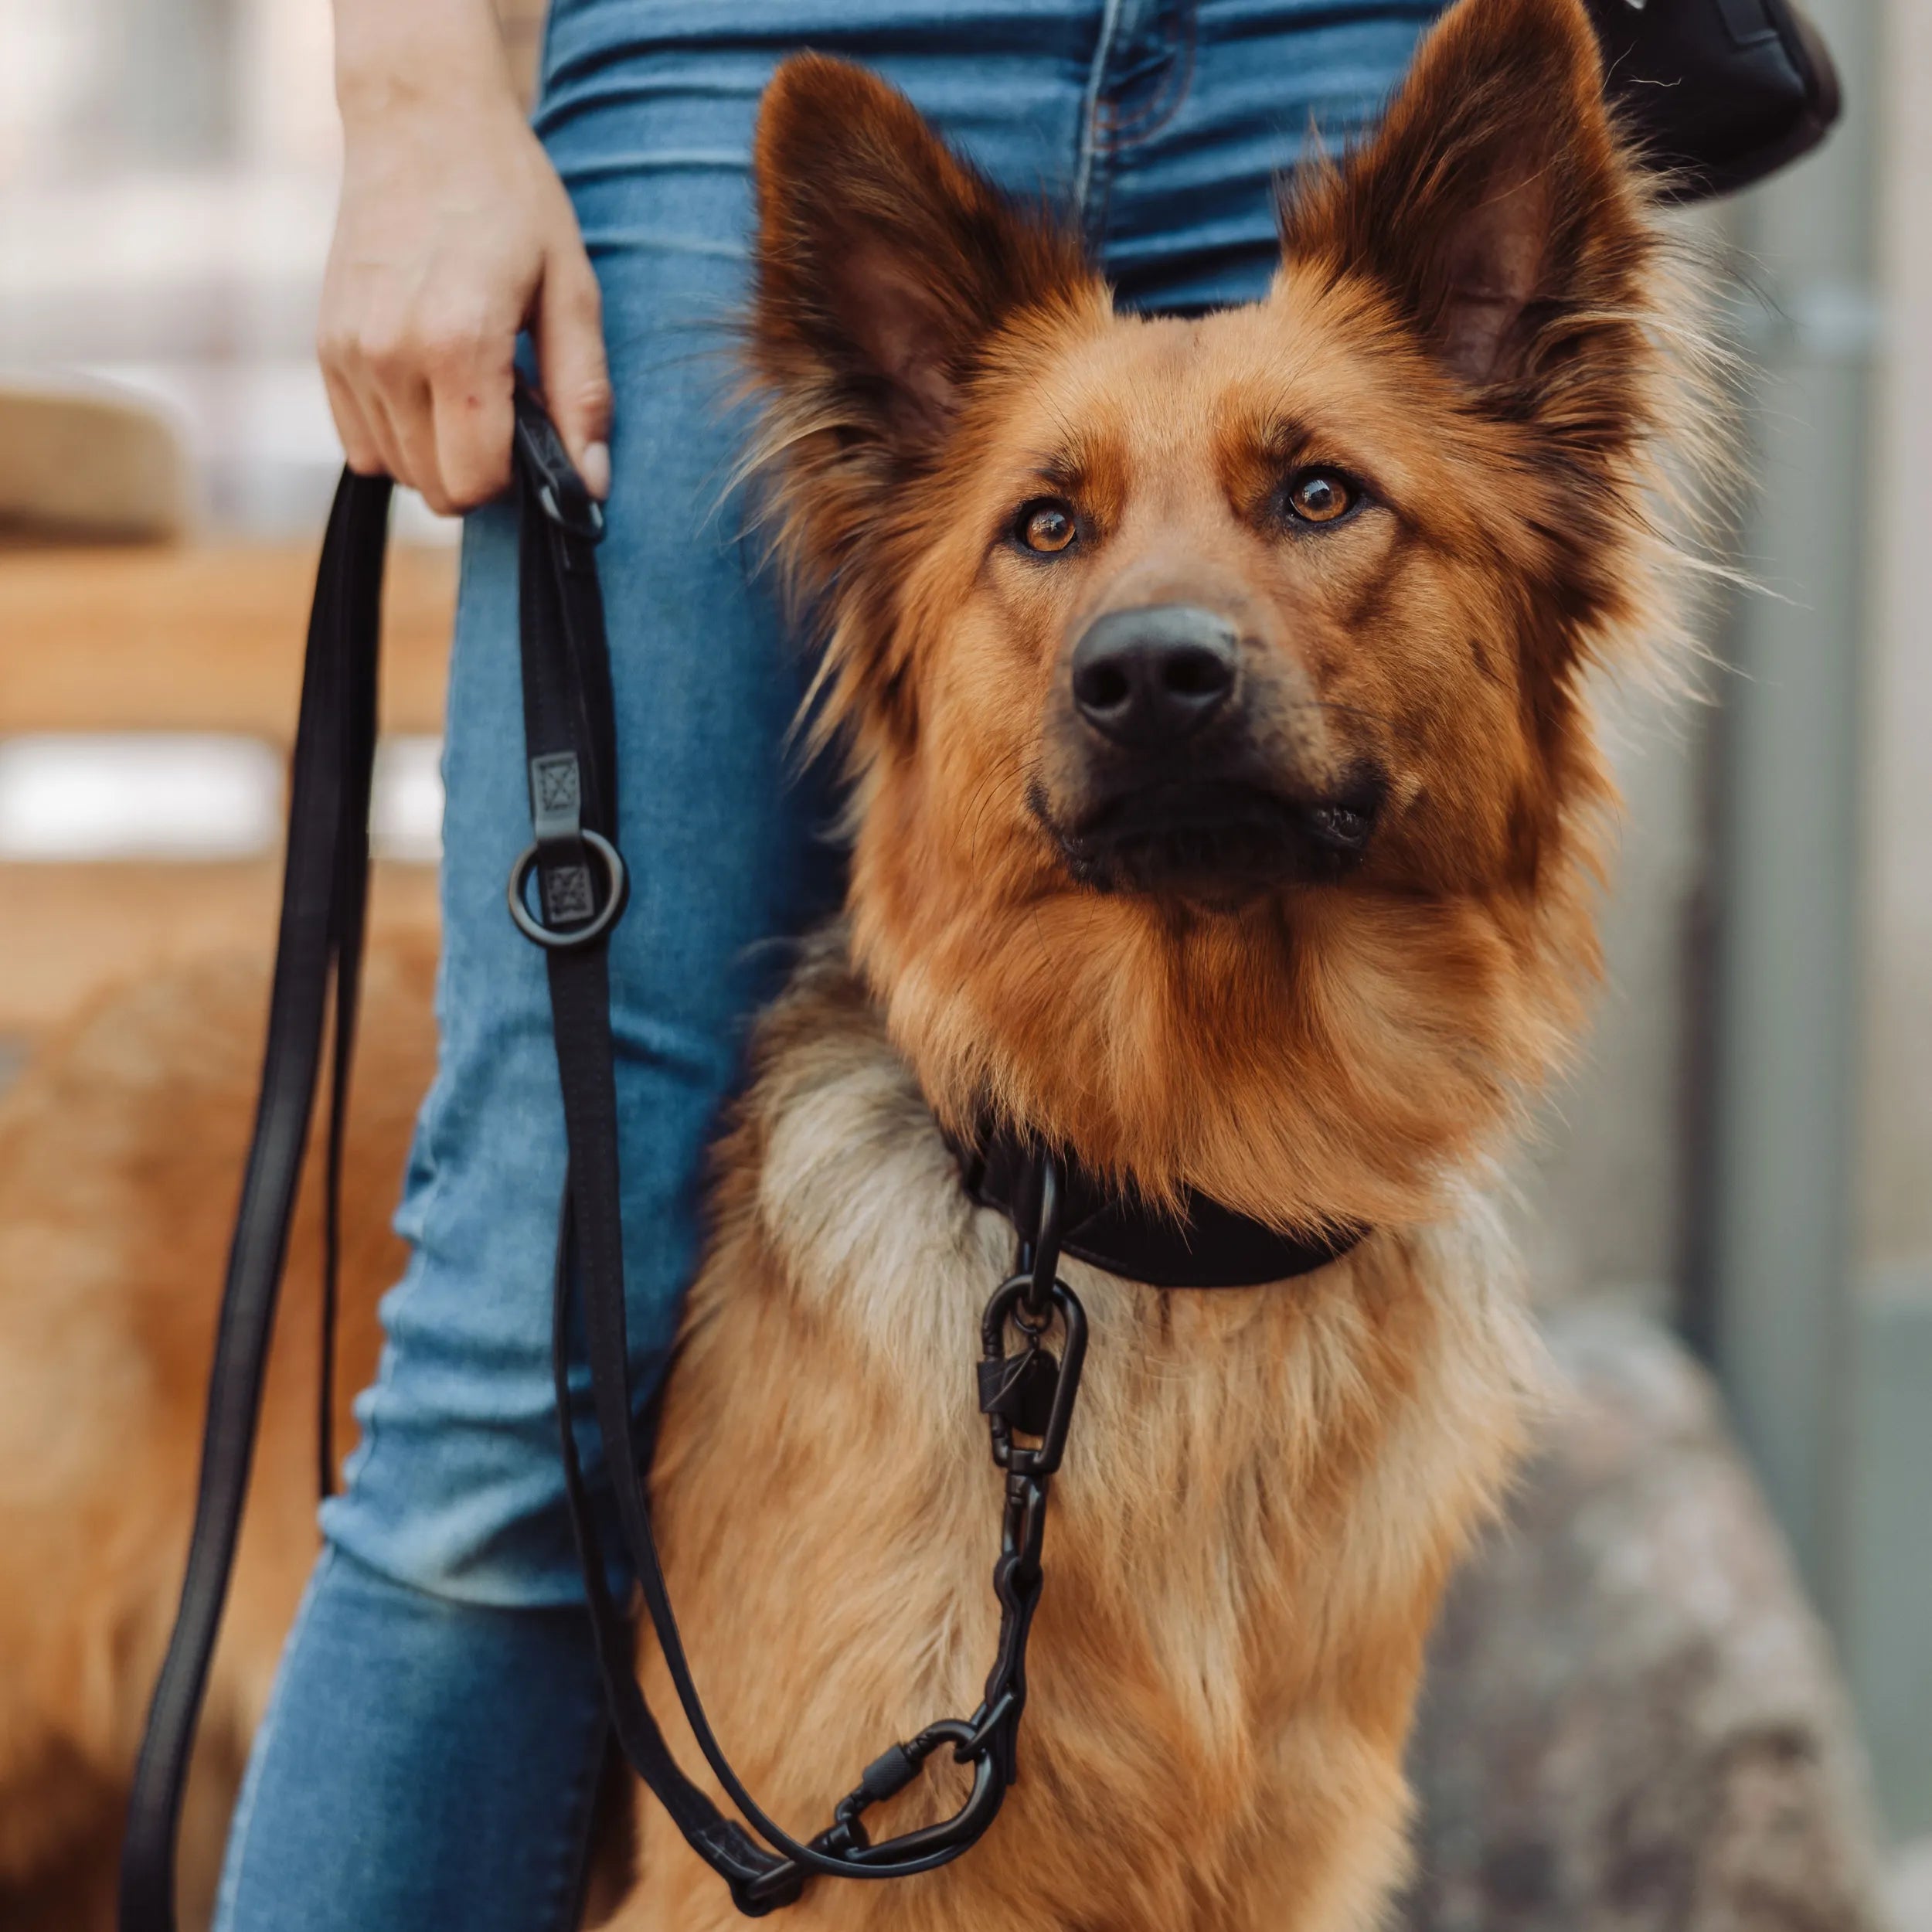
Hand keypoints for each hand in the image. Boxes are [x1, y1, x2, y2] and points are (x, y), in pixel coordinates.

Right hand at [319, 0, 610, 513]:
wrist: (420, 118)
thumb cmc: (508, 197)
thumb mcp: (572, 289)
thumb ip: (582, 394)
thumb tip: (591, 486)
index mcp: (457, 344)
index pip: (475, 483)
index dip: (516, 480)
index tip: (534, 438)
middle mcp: (389, 355)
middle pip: (436, 488)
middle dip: (480, 470)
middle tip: (507, 407)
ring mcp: (348, 353)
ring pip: (395, 470)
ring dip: (438, 452)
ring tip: (467, 385)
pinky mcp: (326, 347)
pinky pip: (360, 443)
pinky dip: (399, 434)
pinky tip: (429, 383)